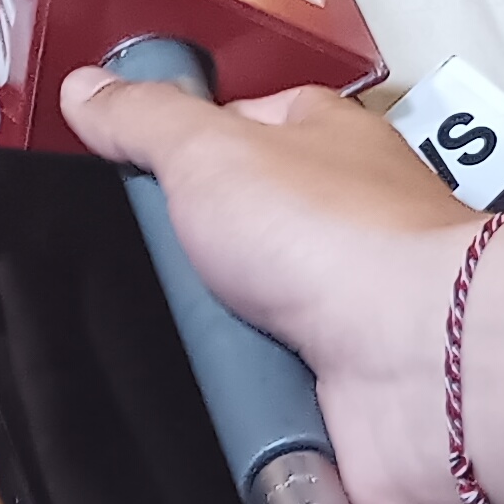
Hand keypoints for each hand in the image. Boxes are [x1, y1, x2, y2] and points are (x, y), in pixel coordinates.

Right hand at [57, 69, 503, 503]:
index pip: (235, 134)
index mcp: (323, 148)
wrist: (418, 366)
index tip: (121, 175)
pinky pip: (260, 410)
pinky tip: (202, 409)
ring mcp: (342, 320)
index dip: (180, 154)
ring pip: (238, 332)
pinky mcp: (338, 401)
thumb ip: (143, 120)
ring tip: (153, 353)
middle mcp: (341, 229)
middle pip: (227, 244)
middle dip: (182, 270)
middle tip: (136, 279)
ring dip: (203, 350)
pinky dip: (233, 415)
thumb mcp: (210, 151)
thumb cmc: (334, 235)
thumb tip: (85, 87)